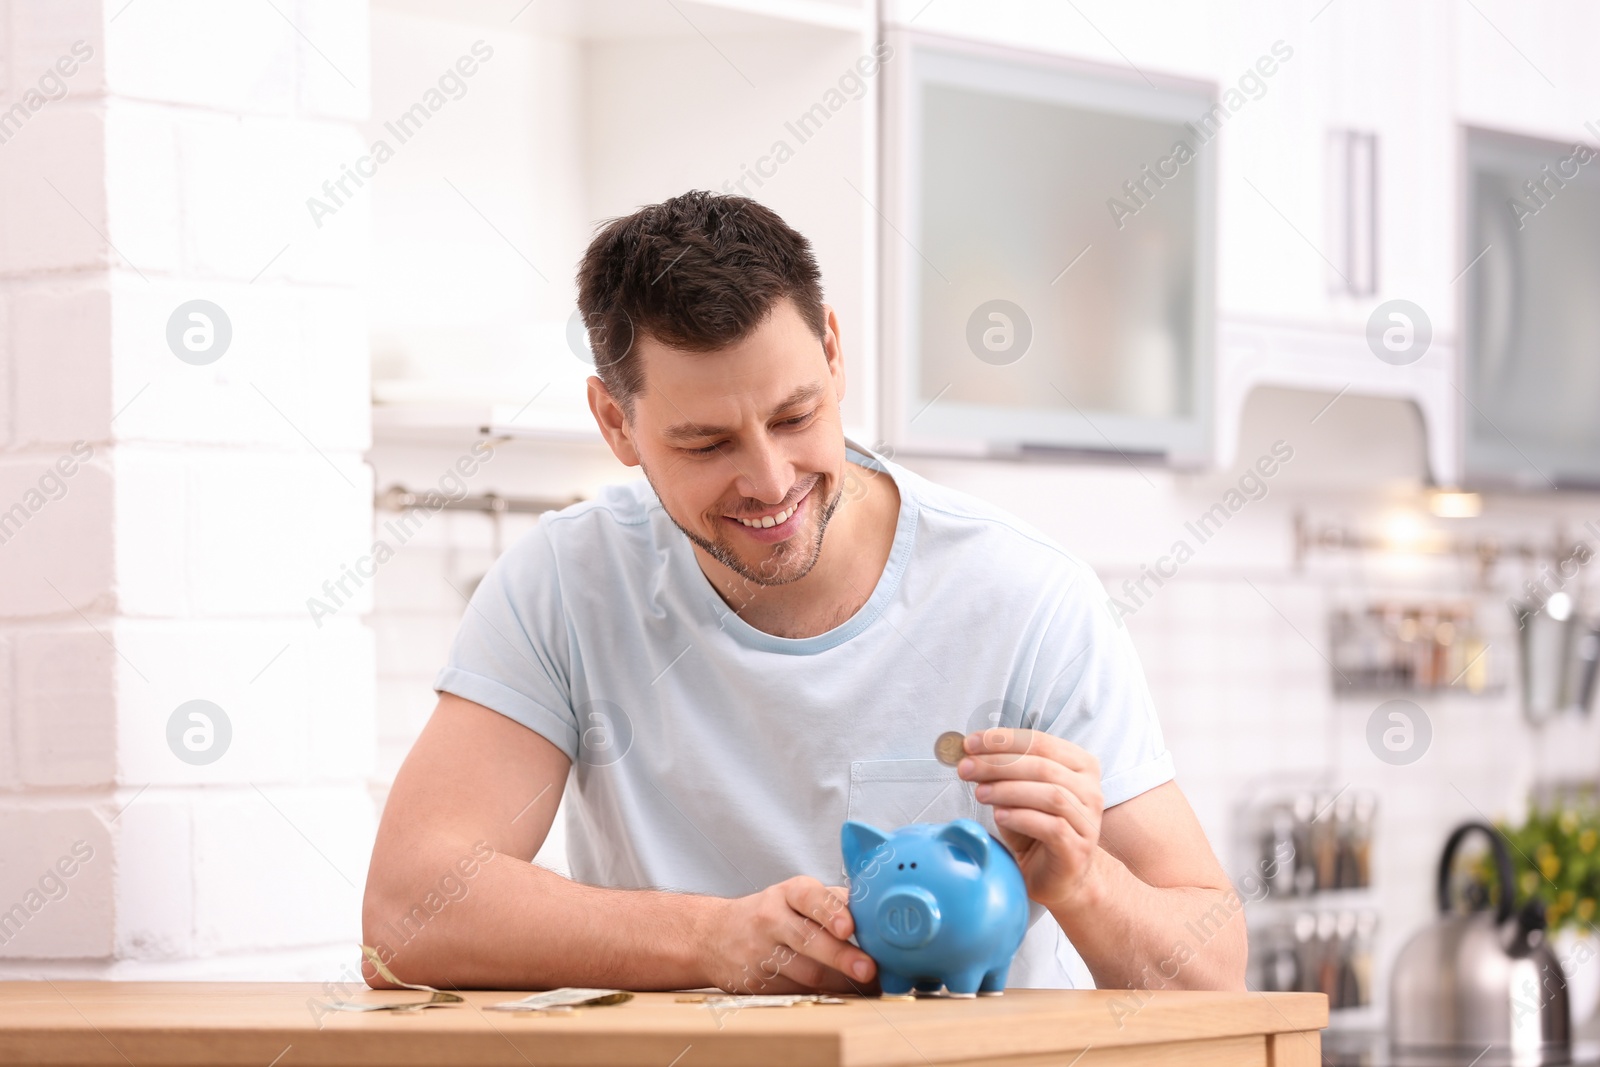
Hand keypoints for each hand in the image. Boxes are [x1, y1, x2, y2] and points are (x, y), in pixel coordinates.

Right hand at [700, 877, 877, 993]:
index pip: (809, 897)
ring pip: (805, 972)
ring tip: (867, 985)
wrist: (713, 936)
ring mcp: (761, 953)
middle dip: (842, 956)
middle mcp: (771, 920)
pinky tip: (843, 993)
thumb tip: (874, 912)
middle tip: (869, 969)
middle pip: (808, 939)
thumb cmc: (770, 914)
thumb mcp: (794, 896)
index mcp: (787, 893)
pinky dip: (823, 994)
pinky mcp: (757, 982)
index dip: (830, 911)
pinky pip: (796, 990)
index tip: (848, 926)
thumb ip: (832, 901)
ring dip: (840, 981)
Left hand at [957, 727, 1104, 908]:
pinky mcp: (1078, 849)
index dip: (1003, 740)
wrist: (1056, 877)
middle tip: (966, 768)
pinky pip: (1053, 827)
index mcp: (1079, 766)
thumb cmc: (1036, 830)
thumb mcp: (1016, 794)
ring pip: (1051, 795)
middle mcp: (1090, 790)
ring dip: (1009, 790)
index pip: (1040, 742)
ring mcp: (1088, 821)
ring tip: (980, 793)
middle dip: (998, 763)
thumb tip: (970, 754)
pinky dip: (1023, 817)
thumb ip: (1001, 773)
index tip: (970, 743)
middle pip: (1043, 766)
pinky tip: (1000, 816)